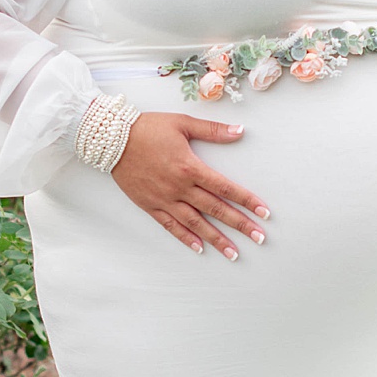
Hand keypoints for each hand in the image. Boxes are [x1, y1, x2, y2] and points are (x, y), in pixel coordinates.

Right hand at [111, 112, 269, 258]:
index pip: (225, 188)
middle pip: (215, 209)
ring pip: (195, 223)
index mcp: (190, 167)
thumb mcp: (182, 122)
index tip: (264, 212)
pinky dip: (185, 238)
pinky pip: (170, 226)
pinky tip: (199, 248)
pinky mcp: (150, 205)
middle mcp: (179, 187)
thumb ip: (213, 130)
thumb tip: (240, 131)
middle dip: (240, 224)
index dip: (247, 200)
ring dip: (216, 239)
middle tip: (259, 238)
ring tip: (233, 253)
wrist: (111, 138)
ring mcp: (164, 199)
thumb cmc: (148, 128)